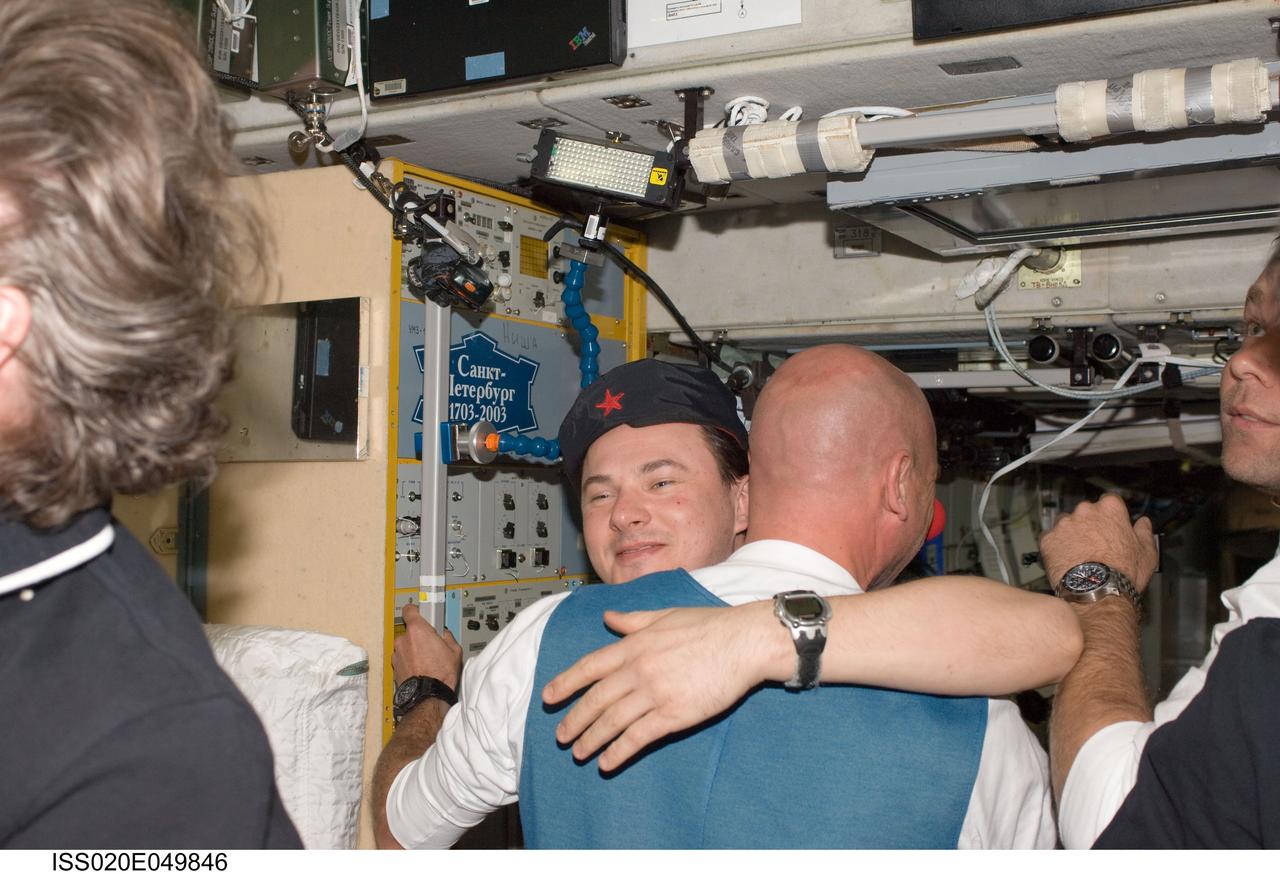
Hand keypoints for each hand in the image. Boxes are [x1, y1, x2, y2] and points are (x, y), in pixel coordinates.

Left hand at [393, 603, 461, 690]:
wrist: (427, 695)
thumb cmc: (440, 674)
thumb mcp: (454, 650)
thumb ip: (447, 637)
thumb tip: (445, 635)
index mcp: (417, 630)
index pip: (409, 610)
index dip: (416, 611)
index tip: (422, 613)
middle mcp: (403, 639)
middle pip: (410, 630)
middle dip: (419, 636)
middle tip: (431, 644)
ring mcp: (397, 653)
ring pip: (405, 645)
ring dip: (413, 649)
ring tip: (427, 660)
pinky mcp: (394, 666)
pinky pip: (402, 658)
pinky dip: (409, 661)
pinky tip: (420, 668)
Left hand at [541, 602, 775, 771]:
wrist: (743, 642)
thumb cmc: (709, 626)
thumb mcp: (665, 615)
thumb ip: (633, 620)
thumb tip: (609, 618)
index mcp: (634, 644)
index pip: (589, 666)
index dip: (565, 683)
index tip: (549, 697)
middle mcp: (638, 669)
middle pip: (596, 699)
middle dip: (574, 720)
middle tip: (560, 735)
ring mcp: (655, 693)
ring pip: (612, 721)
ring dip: (591, 739)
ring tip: (578, 752)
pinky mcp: (674, 714)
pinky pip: (638, 737)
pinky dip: (619, 751)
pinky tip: (607, 762)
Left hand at [1039, 493, 1157, 592]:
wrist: (1097, 592)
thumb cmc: (1123, 572)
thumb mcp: (1146, 553)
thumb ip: (1144, 532)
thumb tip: (1143, 522)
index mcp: (1110, 509)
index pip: (1110, 501)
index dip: (1111, 516)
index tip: (1112, 526)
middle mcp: (1085, 511)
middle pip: (1086, 512)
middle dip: (1090, 525)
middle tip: (1096, 545)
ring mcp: (1064, 524)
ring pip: (1066, 524)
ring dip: (1072, 534)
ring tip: (1080, 554)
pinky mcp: (1048, 539)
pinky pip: (1051, 539)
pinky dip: (1056, 547)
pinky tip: (1066, 560)